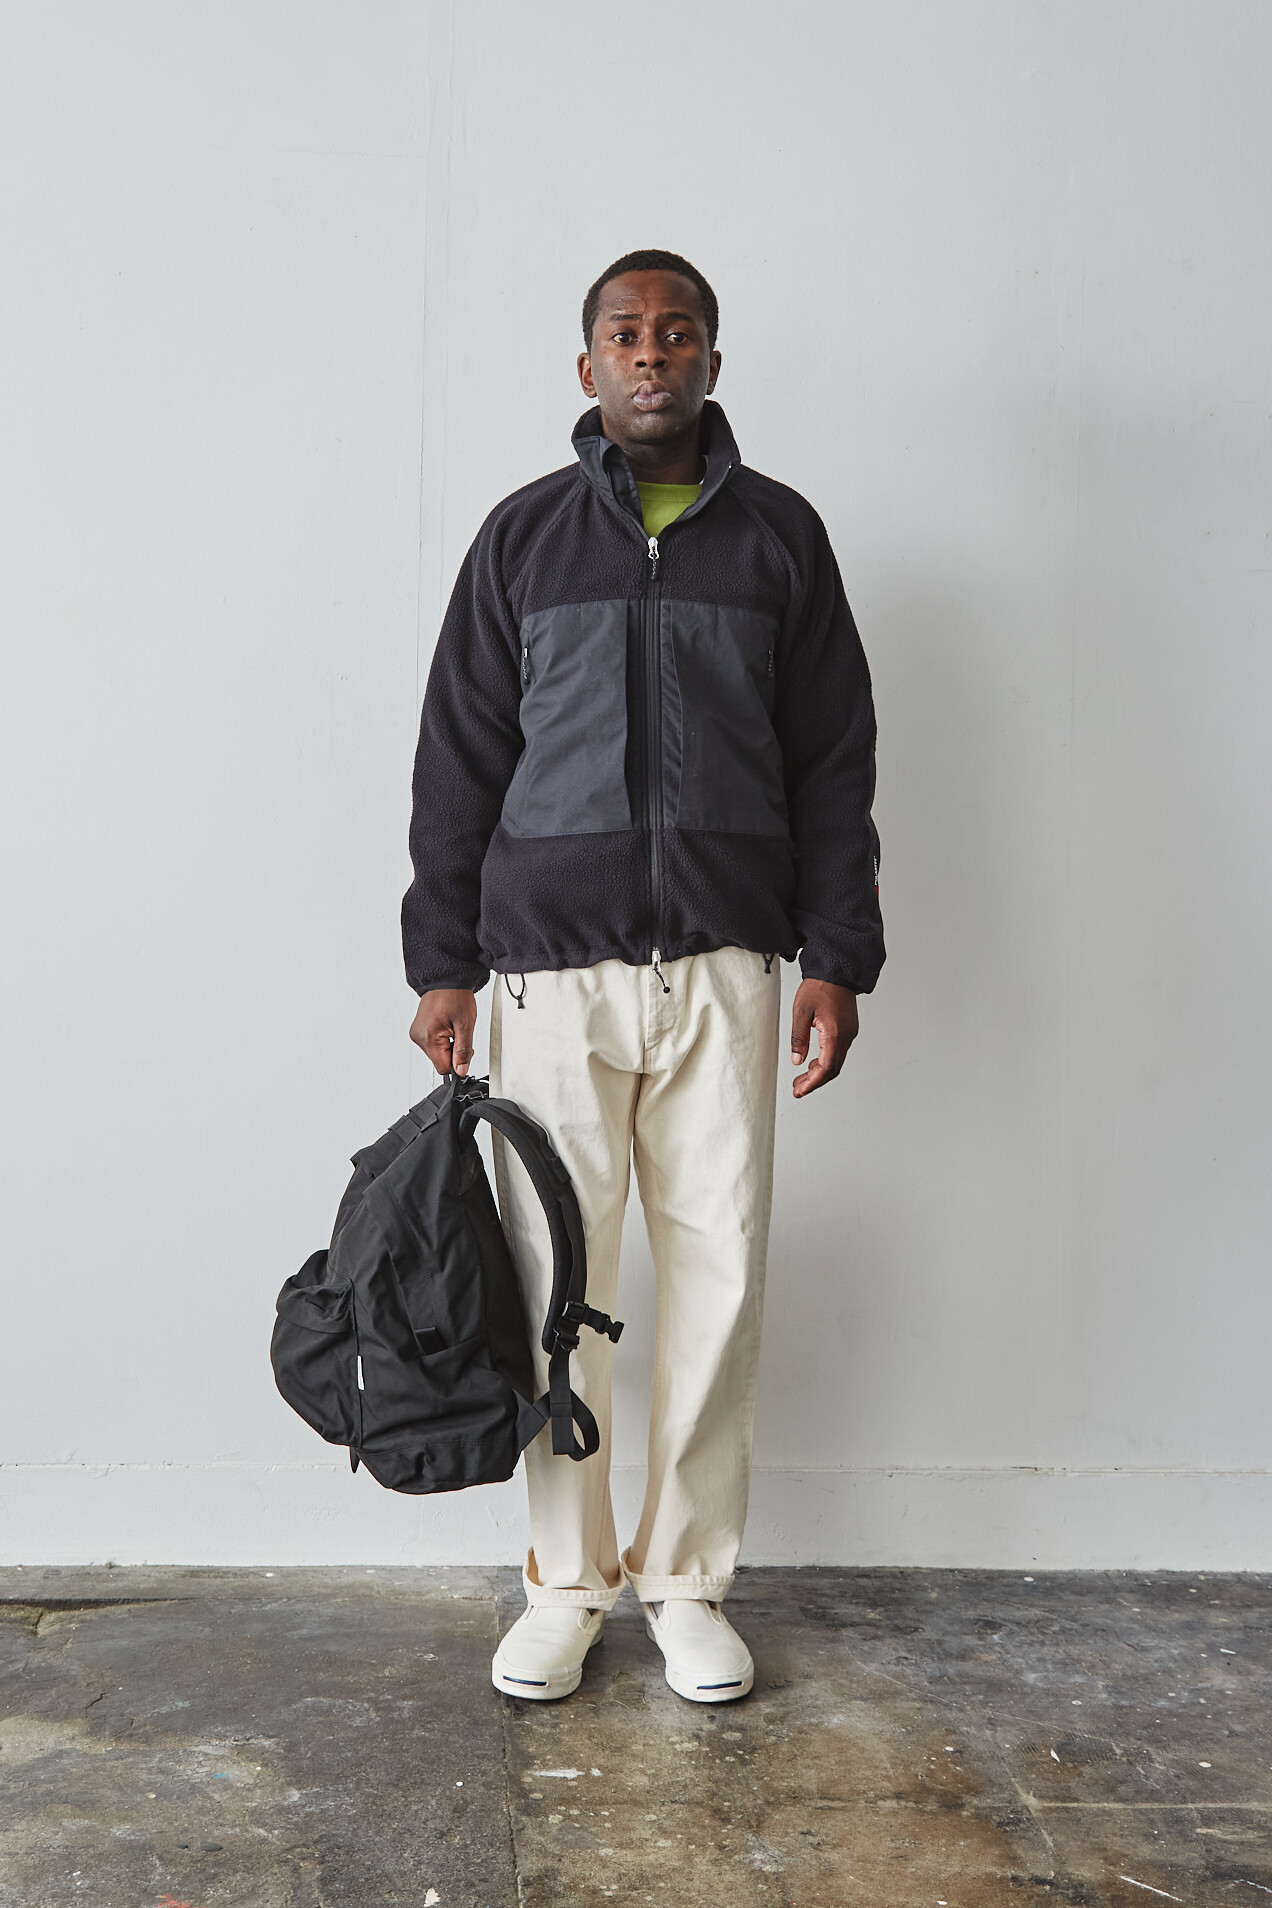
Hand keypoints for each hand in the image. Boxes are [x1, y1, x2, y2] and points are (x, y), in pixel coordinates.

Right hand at [410, 988, 477, 1075]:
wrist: (446, 979)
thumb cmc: (455, 996)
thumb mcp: (465, 1025)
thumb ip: (463, 1051)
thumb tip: (461, 1070)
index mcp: (428, 1037)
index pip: (443, 1068)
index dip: (457, 1062)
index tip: (464, 1050)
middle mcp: (418, 1037)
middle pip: (439, 1061)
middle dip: (453, 1052)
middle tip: (459, 1032)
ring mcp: (417, 1034)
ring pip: (436, 1053)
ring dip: (448, 1044)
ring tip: (452, 1026)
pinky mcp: (418, 1030)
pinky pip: (432, 1044)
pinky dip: (442, 1039)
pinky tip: (446, 1025)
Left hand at [790, 979, 857, 1098]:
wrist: (837, 971)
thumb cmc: (819, 987)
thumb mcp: (801, 1011)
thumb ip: (799, 1038)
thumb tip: (797, 1060)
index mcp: (834, 1033)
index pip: (826, 1067)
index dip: (812, 1083)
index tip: (800, 1091)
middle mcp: (846, 1036)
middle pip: (833, 1069)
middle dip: (815, 1082)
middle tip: (797, 1089)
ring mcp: (850, 1034)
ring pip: (836, 1062)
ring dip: (820, 1073)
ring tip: (801, 1079)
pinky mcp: (849, 1030)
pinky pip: (839, 1052)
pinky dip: (826, 1062)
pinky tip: (813, 1062)